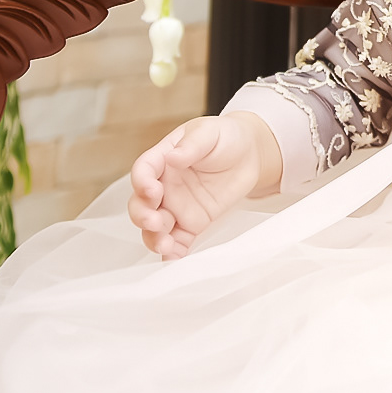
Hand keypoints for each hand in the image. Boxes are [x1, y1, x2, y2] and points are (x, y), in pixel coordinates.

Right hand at [127, 112, 281, 259]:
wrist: (250, 154)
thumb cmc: (225, 136)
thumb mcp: (208, 133)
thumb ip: (191, 146)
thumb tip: (173, 157)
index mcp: (163, 159)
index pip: (143, 171)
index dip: (142, 183)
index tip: (152, 191)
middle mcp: (164, 185)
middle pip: (141, 204)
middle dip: (142, 216)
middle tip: (154, 221)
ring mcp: (177, 206)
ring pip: (155, 227)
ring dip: (154, 238)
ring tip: (164, 245)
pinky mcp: (192, 223)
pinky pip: (178, 241)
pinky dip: (172, 254)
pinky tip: (173, 260)